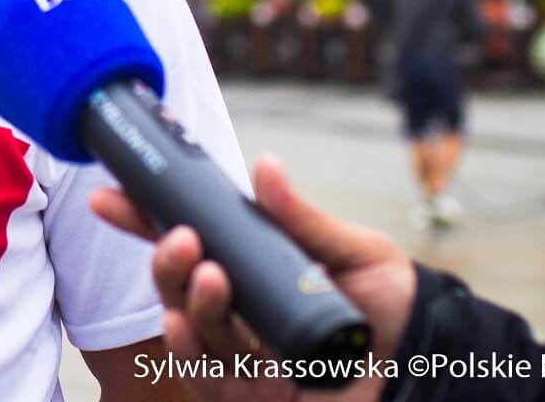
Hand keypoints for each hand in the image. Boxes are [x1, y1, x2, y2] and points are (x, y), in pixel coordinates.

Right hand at [89, 155, 416, 401]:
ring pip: (188, 328)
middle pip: (178, 286)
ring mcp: (243, 356)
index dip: (144, 220)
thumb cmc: (392, 305)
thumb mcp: (354, 251)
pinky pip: (205, 377)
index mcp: (251, 269)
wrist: (433, 360)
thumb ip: (302, 219)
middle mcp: (239, 312)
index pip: (188, 244)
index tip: (111, 196)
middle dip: (165, 260)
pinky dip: (188, 349)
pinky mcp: (253, 395)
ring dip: (184, 298)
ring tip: (207, 272)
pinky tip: (182, 324)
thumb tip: (263, 166)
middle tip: (180, 236)